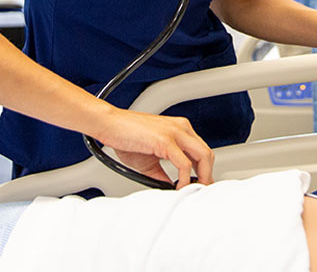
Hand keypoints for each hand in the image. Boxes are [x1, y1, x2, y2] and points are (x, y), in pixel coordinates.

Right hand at [93, 108, 213, 188]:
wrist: (109, 124)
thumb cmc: (125, 137)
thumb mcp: (150, 160)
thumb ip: (163, 174)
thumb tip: (172, 189)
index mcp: (179, 129)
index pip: (202, 150)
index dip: (205, 171)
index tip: (201, 185)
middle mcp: (180, 128)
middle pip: (207, 154)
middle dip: (207, 176)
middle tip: (200, 192)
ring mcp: (174, 132)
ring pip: (203, 156)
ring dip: (202, 178)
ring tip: (192, 191)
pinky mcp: (165, 140)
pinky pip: (184, 163)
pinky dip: (185, 179)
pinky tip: (178, 187)